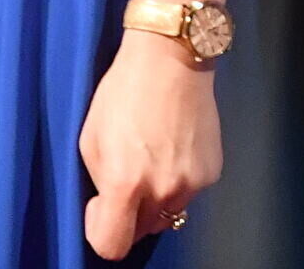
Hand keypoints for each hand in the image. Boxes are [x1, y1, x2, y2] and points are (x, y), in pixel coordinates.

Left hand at [80, 30, 220, 259]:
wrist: (173, 58)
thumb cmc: (125, 91)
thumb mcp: (90, 138)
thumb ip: (100, 181)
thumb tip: (112, 202)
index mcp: (126, 183)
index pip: (112, 245)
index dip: (99, 231)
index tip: (98, 205)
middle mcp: (163, 189)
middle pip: (141, 231)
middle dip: (128, 214)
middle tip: (124, 178)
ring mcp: (193, 182)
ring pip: (167, 212)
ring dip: (155, 199)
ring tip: (152, 160)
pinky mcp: (212, 169)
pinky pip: (188, 192)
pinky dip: (178, 181)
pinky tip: (173, 149)